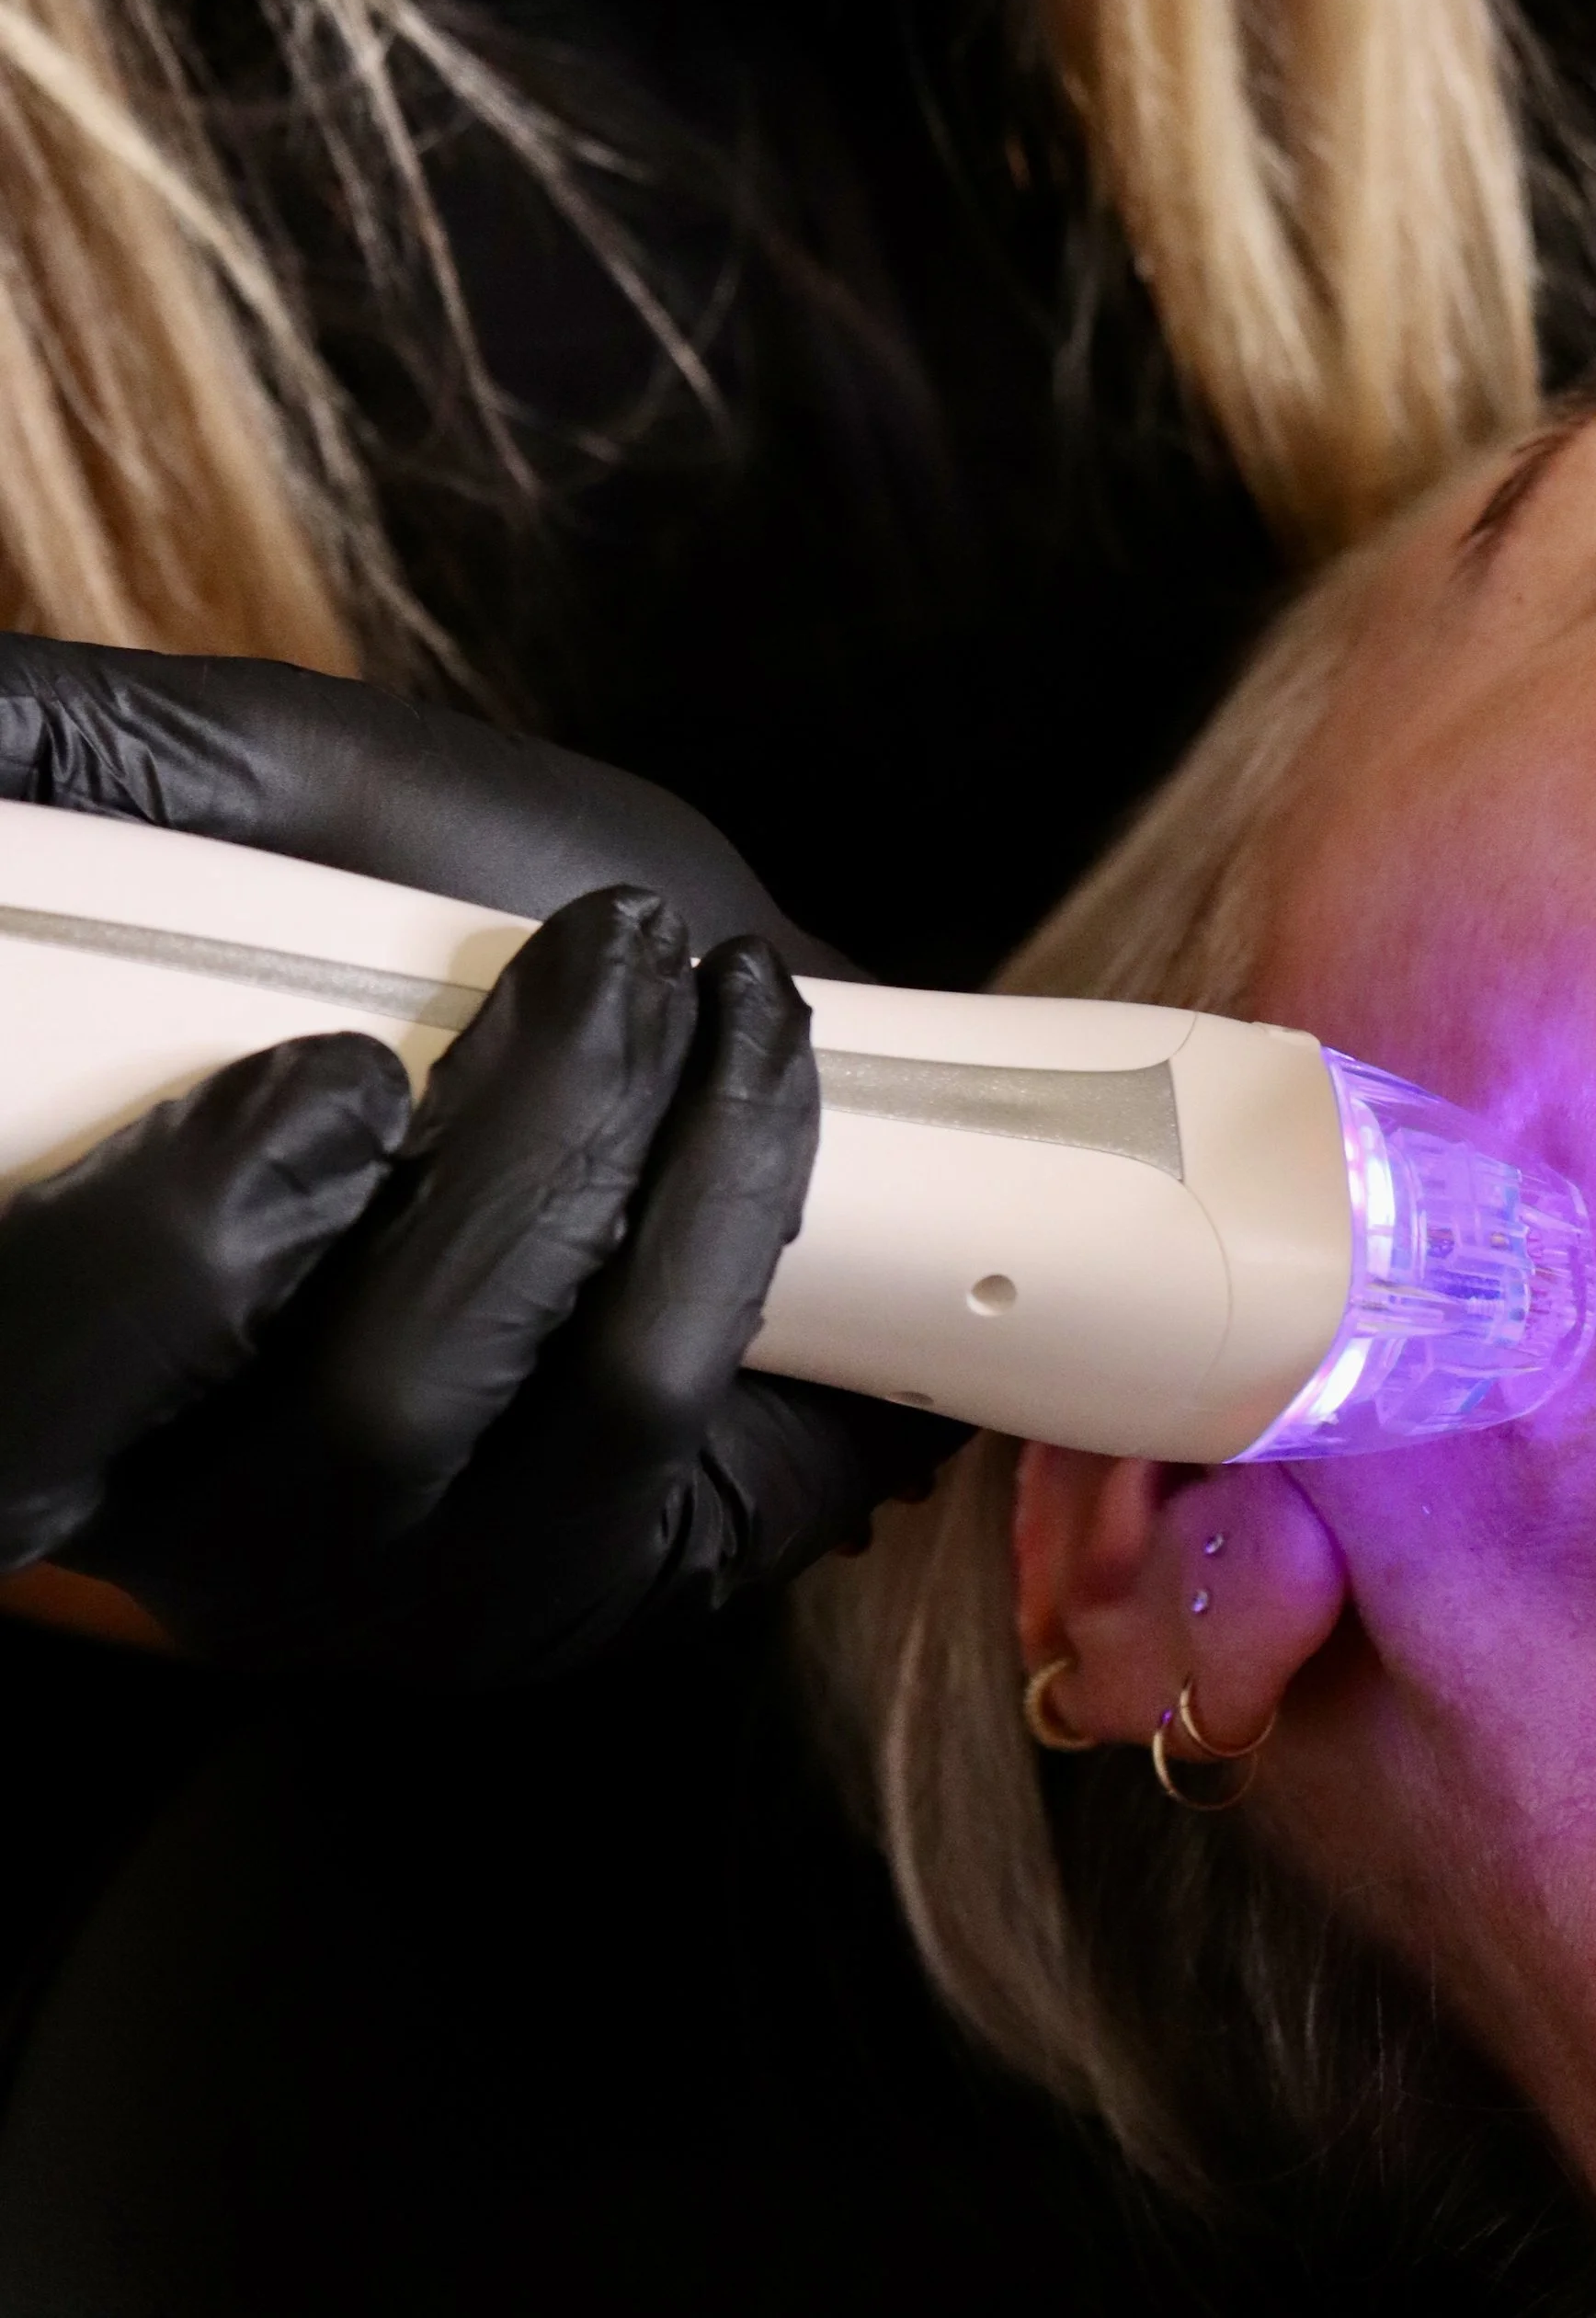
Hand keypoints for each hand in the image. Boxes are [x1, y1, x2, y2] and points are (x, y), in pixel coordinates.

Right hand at [0, 638, 964, 1673]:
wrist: (675, 1001)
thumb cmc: (443, 915)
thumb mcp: (276, 807)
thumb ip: (111, 772)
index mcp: (70, 1355)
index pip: (38, 1401)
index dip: (169, 1259)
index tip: (340, 1067)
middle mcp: (206, 1521)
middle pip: (340, 1422)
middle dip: (512, 1161)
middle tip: (603, 960)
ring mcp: (401, 1585)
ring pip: (532, 1417)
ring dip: (644, 1158)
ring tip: (703, 989)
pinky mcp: (580, 1591)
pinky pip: (666, 1428)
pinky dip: (737, 1215)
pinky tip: (756, 1077)